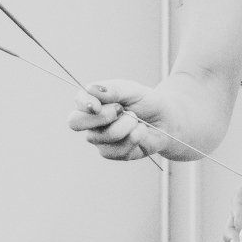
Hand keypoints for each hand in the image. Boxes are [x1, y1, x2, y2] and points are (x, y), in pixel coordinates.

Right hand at [69, 79, 187, 163]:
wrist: (166, 120)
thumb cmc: (146, 102)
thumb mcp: (133, 90)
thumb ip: (113, 89)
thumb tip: (90, 89)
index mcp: (93, 101)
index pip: (78, 101)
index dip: (84, 104)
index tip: (96, 105)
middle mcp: (92, 121)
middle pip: (75, 122)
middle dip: (101, 116)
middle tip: (120, 110)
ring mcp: (99, 139)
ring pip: (103, 137)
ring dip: (126, 126)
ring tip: (136, 119)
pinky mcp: (112, 153)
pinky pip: (117, 150)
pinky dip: (134, 138)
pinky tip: (140, 132)